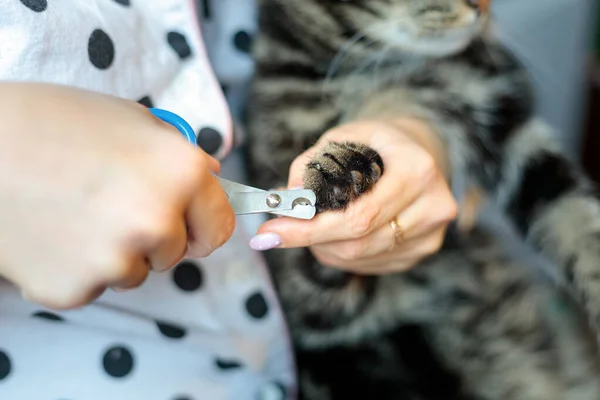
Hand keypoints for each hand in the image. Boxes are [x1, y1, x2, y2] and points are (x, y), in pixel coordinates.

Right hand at [0, 82, 234, 308]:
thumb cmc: (52, 121)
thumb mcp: (130, 119)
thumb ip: (178, 155)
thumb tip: (213, 178)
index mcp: (183, 175)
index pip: (220, 227)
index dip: (203, 225)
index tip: (189, 226)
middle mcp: (159, 222)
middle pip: (175, 252)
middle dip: (154, 237)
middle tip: (110, 205)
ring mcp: (116, 261)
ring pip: (134, 271)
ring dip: (115, 252)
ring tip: (73, 212)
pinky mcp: (74, 289)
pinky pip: (92, 284)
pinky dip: (76, 267)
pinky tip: (51, 233)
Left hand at [252, 119, 456, 273]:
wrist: (421, 153)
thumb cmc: (379, 143)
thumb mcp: (345, 136)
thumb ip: (312, 162)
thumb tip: (287, 196)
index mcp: (417, 170)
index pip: (360, 215)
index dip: (312, 229)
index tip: (270, 231)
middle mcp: (432, 206)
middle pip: (359, 242)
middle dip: (310, 239)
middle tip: (273, 233)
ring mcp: (430, 235)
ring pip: (361, 258)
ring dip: (324, 247)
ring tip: (308, 227)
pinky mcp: (421, 251)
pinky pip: (370, 264)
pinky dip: (341, 254)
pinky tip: (334, 234)